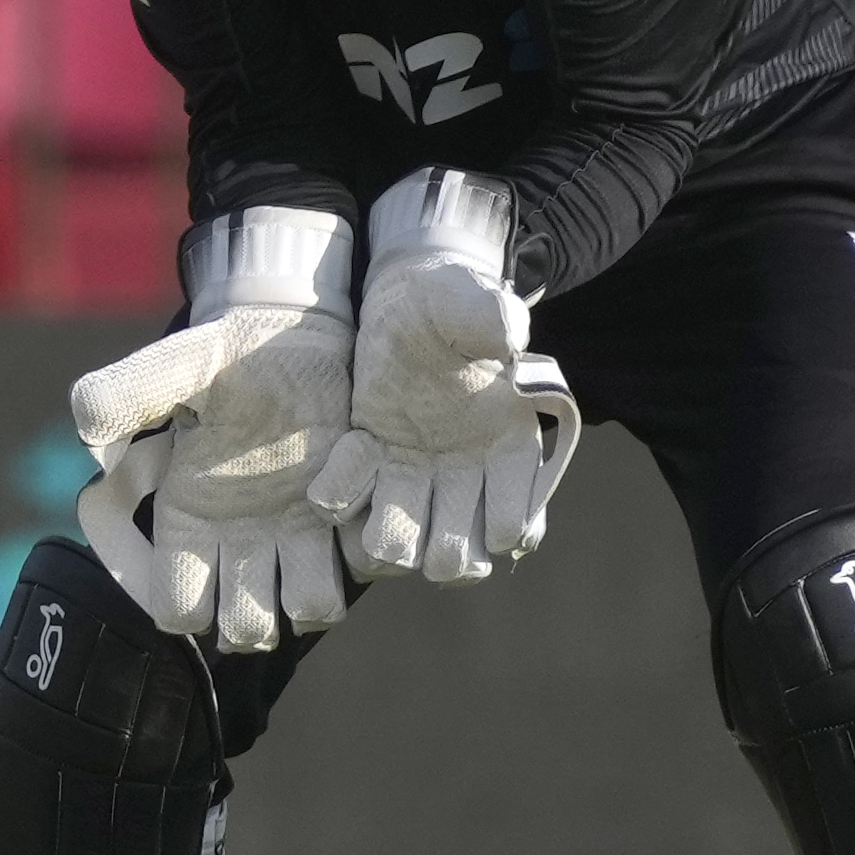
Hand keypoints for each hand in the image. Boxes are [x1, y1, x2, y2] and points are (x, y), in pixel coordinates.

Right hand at [65, 205, 357, 652]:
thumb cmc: (223, 356)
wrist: (292, 335)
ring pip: (308, 612)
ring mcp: (297, 534)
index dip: (191, 605)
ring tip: (321, 544)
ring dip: (315, 596)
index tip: (212, 559)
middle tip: (272, 570)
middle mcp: (240, 540)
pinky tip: (355, 509)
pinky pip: (361, 565)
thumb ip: (120, 398)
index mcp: (187, 520)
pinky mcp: (346, 517)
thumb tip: (96, 447)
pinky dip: (361, 549)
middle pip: (245, 630)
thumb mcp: (170, 368)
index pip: (178, 608)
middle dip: (257, 618)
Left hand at [310, 170, 587, 583]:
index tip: (491, 527)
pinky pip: (355, 501)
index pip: (520, 514)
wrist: (410, 299)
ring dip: (393, 543)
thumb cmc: (455, 303)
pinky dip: (344, 500)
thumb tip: (510, 333)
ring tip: (377, 535)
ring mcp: (417, 475)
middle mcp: (468, 476)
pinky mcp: (370, 462)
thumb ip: (492, 319)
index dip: (506, 527)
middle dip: (447, 556)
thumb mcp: (472, 303)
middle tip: (428, 549)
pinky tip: (334, 483)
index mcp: (513, 450)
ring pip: (410, 540)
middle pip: (463, 548)